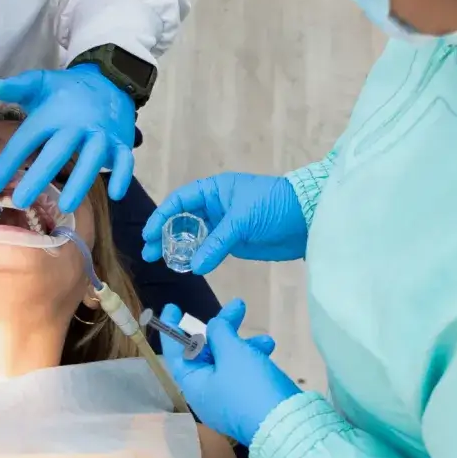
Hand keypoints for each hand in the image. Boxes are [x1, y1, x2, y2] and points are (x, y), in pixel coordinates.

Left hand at [0, 68, 135, 214]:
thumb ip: (18, 87)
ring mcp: (101, 134)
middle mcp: (76, 125)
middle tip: (21, 201)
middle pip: (57, 152)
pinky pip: (125, 160)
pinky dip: (123, 176)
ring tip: (66, 206)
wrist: (110, 78)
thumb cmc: (67, 89)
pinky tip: (116, 195)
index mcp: (51, 115)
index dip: (7, 164)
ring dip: (80, 182)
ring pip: (92, 158)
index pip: (25, 141)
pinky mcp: (121, 141)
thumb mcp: (40, 83)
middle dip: (39, 176)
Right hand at [141, 174, 306, 272]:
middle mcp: (216, 206)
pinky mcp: (234, 242)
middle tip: (150, 254)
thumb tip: (196, 267)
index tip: (148, 234)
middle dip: (165, 235)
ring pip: (194, 236)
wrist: (308, 219)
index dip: (162, 216)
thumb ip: (218, 243)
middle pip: (183, 220)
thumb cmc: (275, 206)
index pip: (180, 200)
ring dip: (179, 248)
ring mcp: (224, 225)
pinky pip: (210, 249)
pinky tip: (188, 267)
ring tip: (163, 262)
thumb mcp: (243, 220)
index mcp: (215, 190)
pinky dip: (198, 258)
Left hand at [158, 301, 298, 446]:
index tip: (173, 308)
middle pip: (207, 354)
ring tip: (267, 340)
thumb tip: (213, 327)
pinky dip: (255, 360)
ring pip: (230, 362)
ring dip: (246, 345)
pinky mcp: (249, 403)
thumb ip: (219, 333)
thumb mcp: (232, 352)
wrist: (287, 426)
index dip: (173, 328)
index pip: (177, 353)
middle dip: (223, 330)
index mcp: (194, 385)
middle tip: (237, 307)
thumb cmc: (250, 386)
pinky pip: (245, 374)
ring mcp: (229, 400)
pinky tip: (271, 354)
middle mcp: (207, 394)